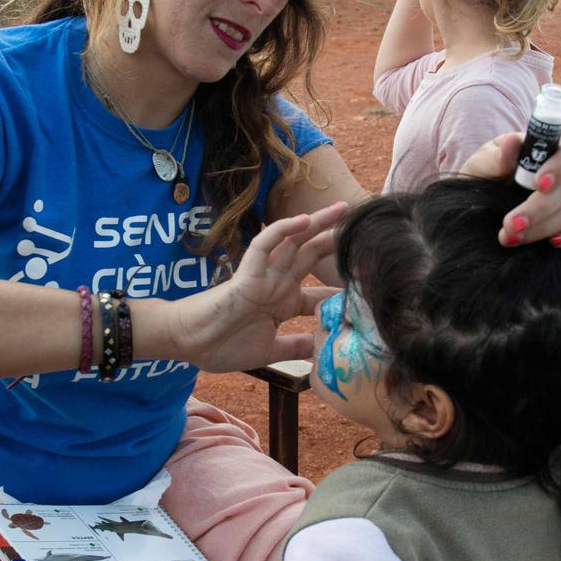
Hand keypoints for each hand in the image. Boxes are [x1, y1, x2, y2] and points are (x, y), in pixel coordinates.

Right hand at [159, 202, 346, 371]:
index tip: (370, 286)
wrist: (190, 344)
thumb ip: (296, 345)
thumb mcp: (270, 350)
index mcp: (283, 303)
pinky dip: (282, 231)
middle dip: (336, 242)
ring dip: (316, 225)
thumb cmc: (222, 345)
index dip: (343, 290)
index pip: (320, 292)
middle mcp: (277, 285)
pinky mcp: (247, 273)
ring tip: (341, 209)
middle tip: (361, 228)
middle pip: (312, 257)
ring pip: (293, 242)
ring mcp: (264, 276)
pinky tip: (302, 221)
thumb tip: (323, 348)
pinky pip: (264, 244)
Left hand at [458, 132, 560, 247]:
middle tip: (510, 225)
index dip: (560, 165)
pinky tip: (553, 243)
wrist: (475, 209)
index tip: (540, 183)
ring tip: (509, 238)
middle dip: (538, 209)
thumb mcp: (479, 166)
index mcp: (544, 151)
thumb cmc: (481, 180)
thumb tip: (512, 142)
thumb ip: (495, 157)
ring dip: (541, 229)